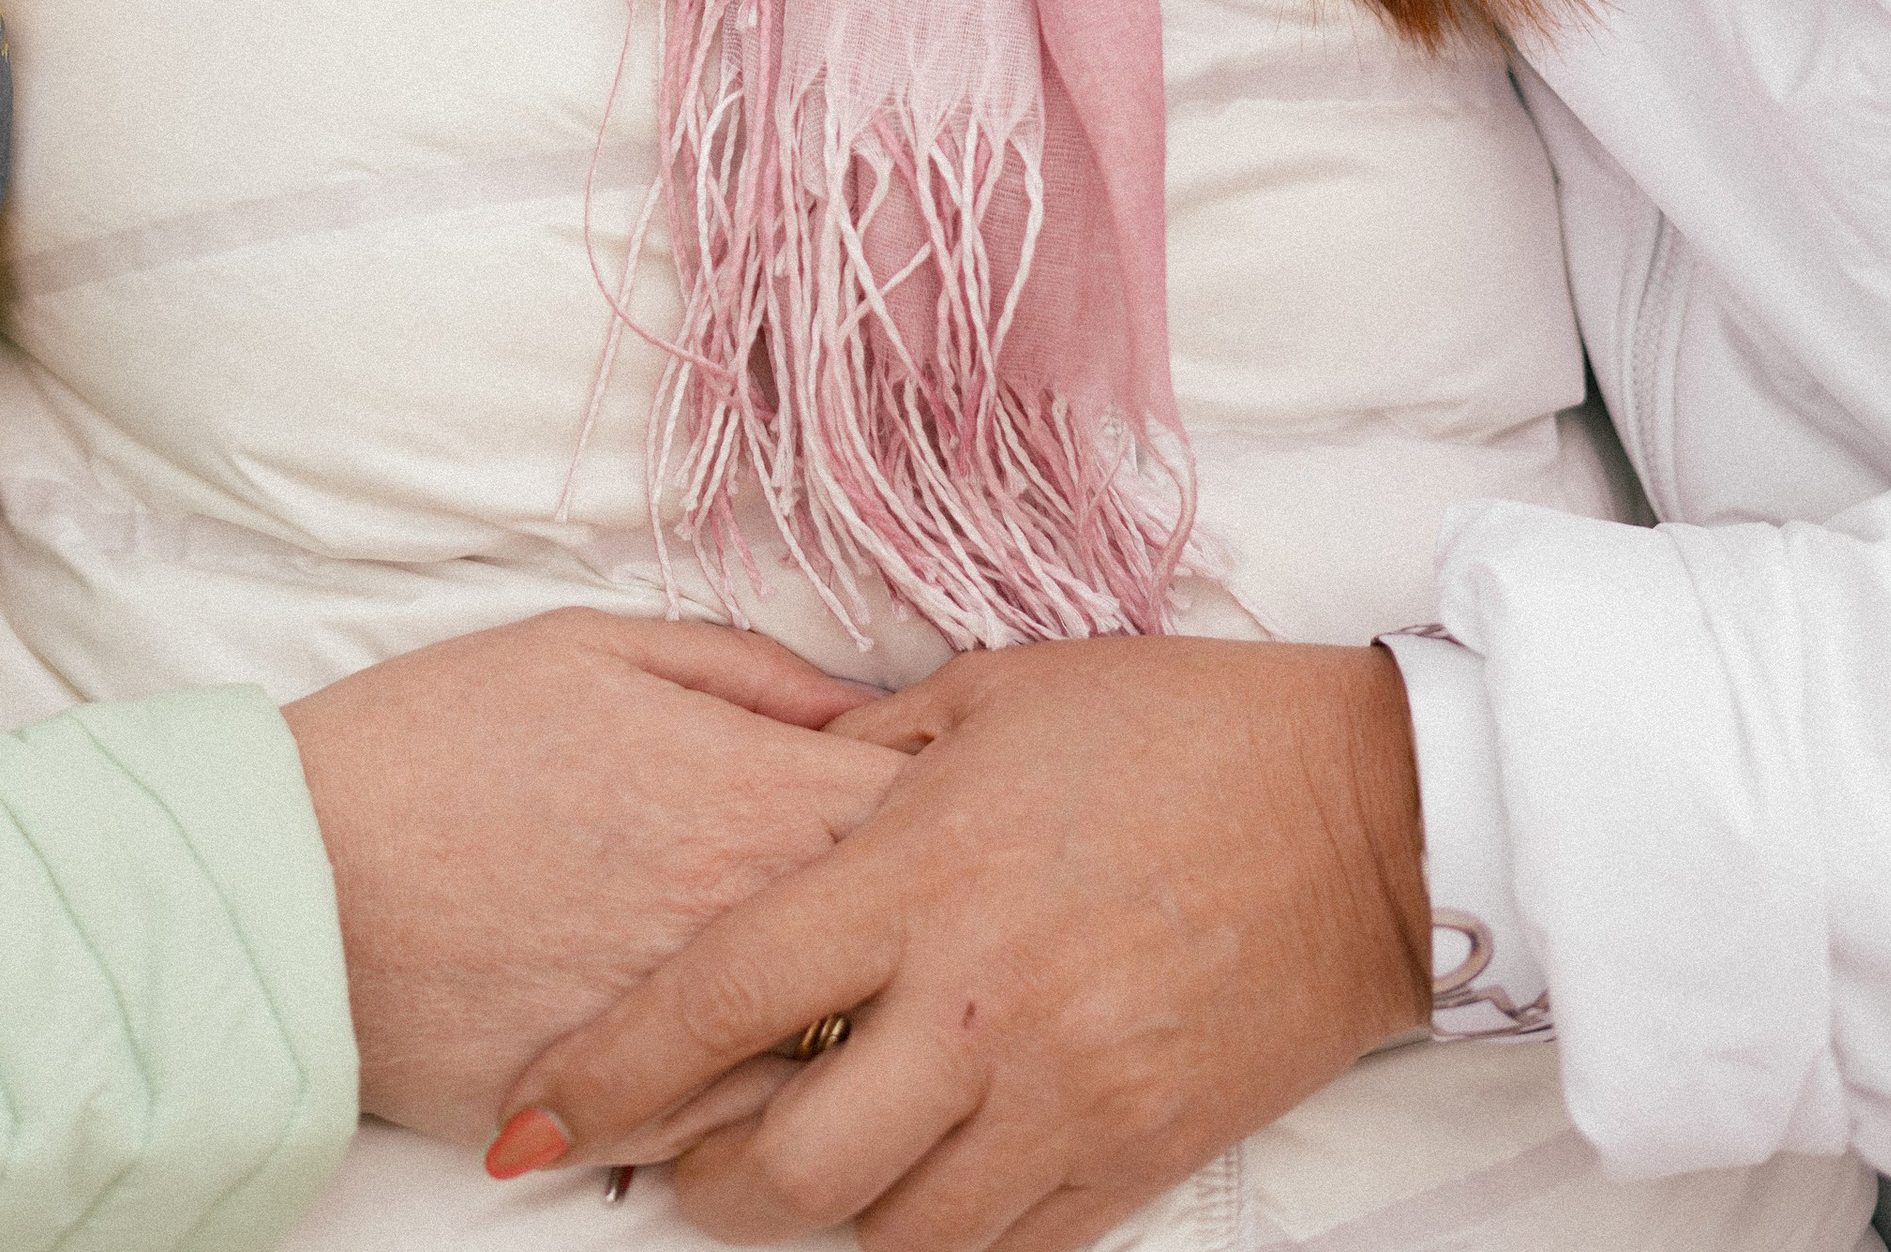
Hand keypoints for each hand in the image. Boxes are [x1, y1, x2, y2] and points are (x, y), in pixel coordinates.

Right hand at [284, 606, 901, 1144]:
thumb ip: (747, 673)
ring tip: (859, 995)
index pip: (930, 809)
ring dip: (870, 1029)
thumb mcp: (593, 645)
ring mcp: (700, 1037)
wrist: (299, 880)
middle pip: (920, 941)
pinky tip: (762, 1065)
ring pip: (856, 1060)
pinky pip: (761, 1138)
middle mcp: (749, 923)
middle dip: (937, 920)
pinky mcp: (637, 1121)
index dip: (952, 802)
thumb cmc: (437, 741)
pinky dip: (779, 1106)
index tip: (942, 798)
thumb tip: (856, 703)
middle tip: (921, 900)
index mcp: (750, 793)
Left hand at [488, 635, 1430, 1248]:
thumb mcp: (991, 694)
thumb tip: (768, 786)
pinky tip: (903, 1198)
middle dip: (693, 1187)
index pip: (717, 1000)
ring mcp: (1061, 1099)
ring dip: (810, 1227)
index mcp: (918, 873)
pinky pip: (998, 1251)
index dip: (601, 1074)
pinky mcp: (1134, 1160)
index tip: (527, 1122)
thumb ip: (860, 752)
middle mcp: (973, 1006)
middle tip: (664, 1161)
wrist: (1363, 813)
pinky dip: (930, 1241)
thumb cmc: (1169, 726)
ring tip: (780, 1184)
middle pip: (783, 1168)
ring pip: (885, 1237)